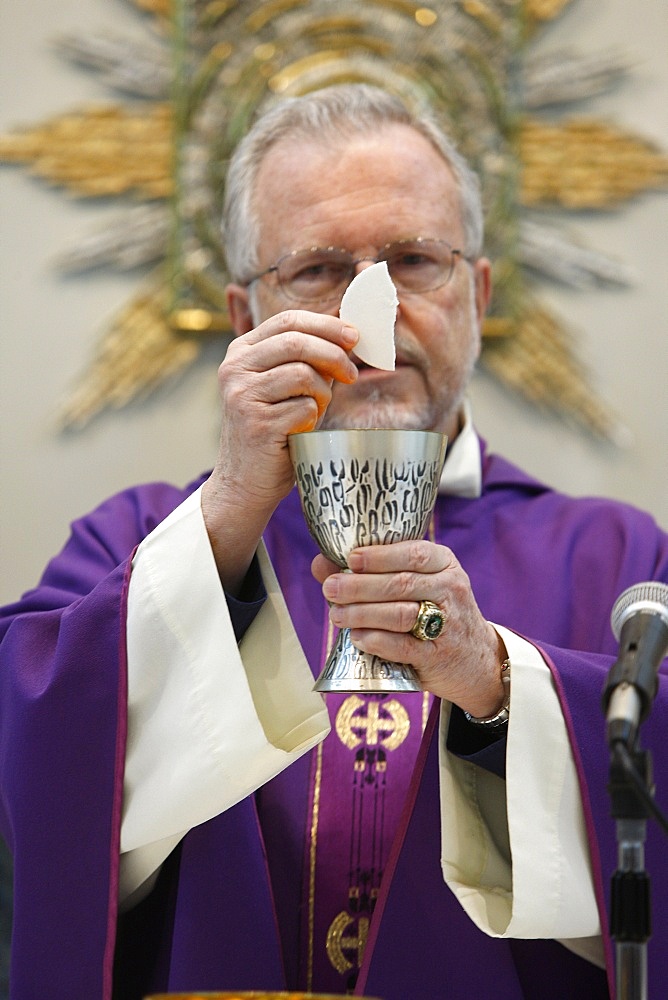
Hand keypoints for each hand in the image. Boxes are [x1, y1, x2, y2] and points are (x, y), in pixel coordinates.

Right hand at [202, 310, 357, 592]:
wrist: (245, 483)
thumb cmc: (273, 433)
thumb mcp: (284, 387)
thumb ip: (306, 360)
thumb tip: (348, 333)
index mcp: (240, 353)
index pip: (287, 320)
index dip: (326, 324)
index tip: (355, 336)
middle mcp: (234, 368)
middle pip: (297, 341)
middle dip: (334, 355)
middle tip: (353, 374)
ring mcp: (242, 395)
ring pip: (304, 374)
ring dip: (324, 394)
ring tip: (317, 411)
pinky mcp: (256, 422)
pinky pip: (305, 407)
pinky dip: (313, 419)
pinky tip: (303, 430)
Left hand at [313, 540, 506, 716]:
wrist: (477, 659)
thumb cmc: (436, 613)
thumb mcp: (418, 585)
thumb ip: (372, 572)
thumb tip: (320, 563)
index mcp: (445, 564)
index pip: (414, 553)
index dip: (379, 556)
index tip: (351, 559)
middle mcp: (450, 589)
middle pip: (401, 583)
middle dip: (360, 586)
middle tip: (330, 589)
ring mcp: (448, 624)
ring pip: (400, 614)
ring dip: (363, 613)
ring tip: (337, 615)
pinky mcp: (438, 655)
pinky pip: (402, 646)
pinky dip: (376, 641)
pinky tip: (357, 637)